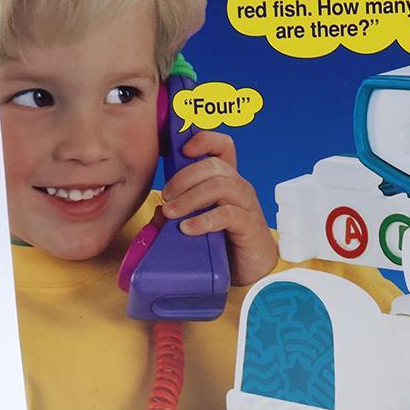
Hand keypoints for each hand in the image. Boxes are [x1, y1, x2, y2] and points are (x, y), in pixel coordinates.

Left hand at [160, 130, 277, 286]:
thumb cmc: (224, 242)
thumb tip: (159, 211)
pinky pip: (228, 214)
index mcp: (226, 180)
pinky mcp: (249, 225)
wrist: (250, 269)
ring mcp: (246, 205)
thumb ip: (180, 212)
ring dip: (190, 198)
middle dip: (184, 177)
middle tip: (166, 197)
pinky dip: (204, 220)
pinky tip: (188, 229)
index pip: (222, 146)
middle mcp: (238, 187)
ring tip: (172, 213)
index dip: (204, 140)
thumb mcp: (197, 221)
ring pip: (220, 186)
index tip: (182, 151)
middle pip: (215, 165)